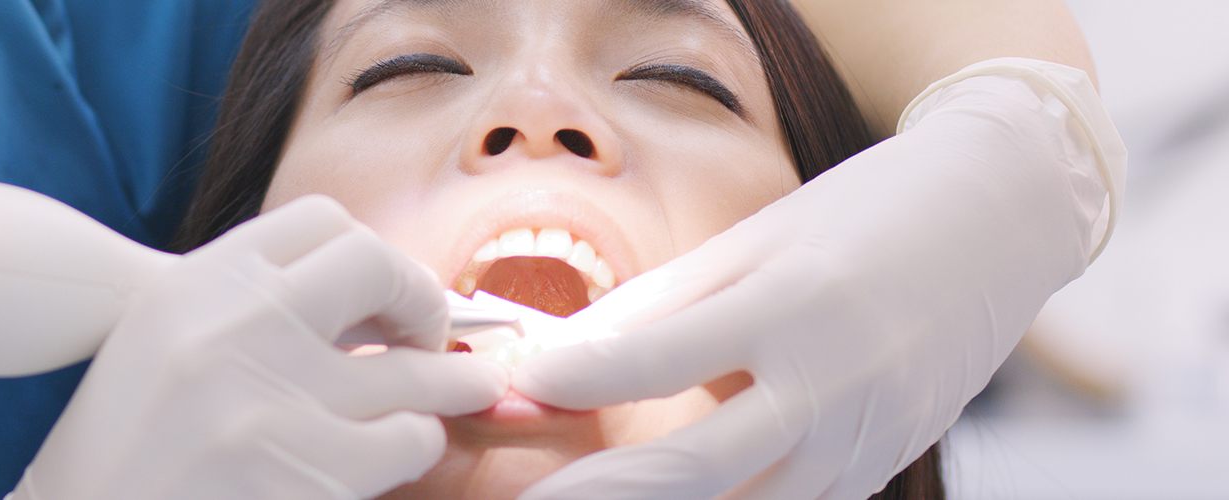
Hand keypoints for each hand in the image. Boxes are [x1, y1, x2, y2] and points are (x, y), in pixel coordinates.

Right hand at [11, 195, 508, 499]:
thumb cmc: (120, 450)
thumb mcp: (161, 345)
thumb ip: (243, 310)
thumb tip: (356, 307)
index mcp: (196, 285)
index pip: (320, 222)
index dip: (370, 254)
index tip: (384, 291)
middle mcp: (238, 326)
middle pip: (377, 270)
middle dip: (421, 301)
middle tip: (434, 334)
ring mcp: (278, 399)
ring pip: (412, 369)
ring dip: (447, 382)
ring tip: (467, 386)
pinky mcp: (313, 471)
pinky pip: (408, 440)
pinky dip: (417, 444)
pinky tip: (403, 450)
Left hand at [512, 58, 1125, 499]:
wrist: (998, 222)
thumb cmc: (859, 217)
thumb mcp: (753, 240)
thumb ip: (658, 304)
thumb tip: (559, 356)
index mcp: (790, 305)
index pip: (661, 357)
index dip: (583, 378)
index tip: (522, 385)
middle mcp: (831, 384)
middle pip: (695, 470)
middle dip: (604, 494)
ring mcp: (862, 439)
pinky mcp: (879, 467)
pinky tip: (674, 498)